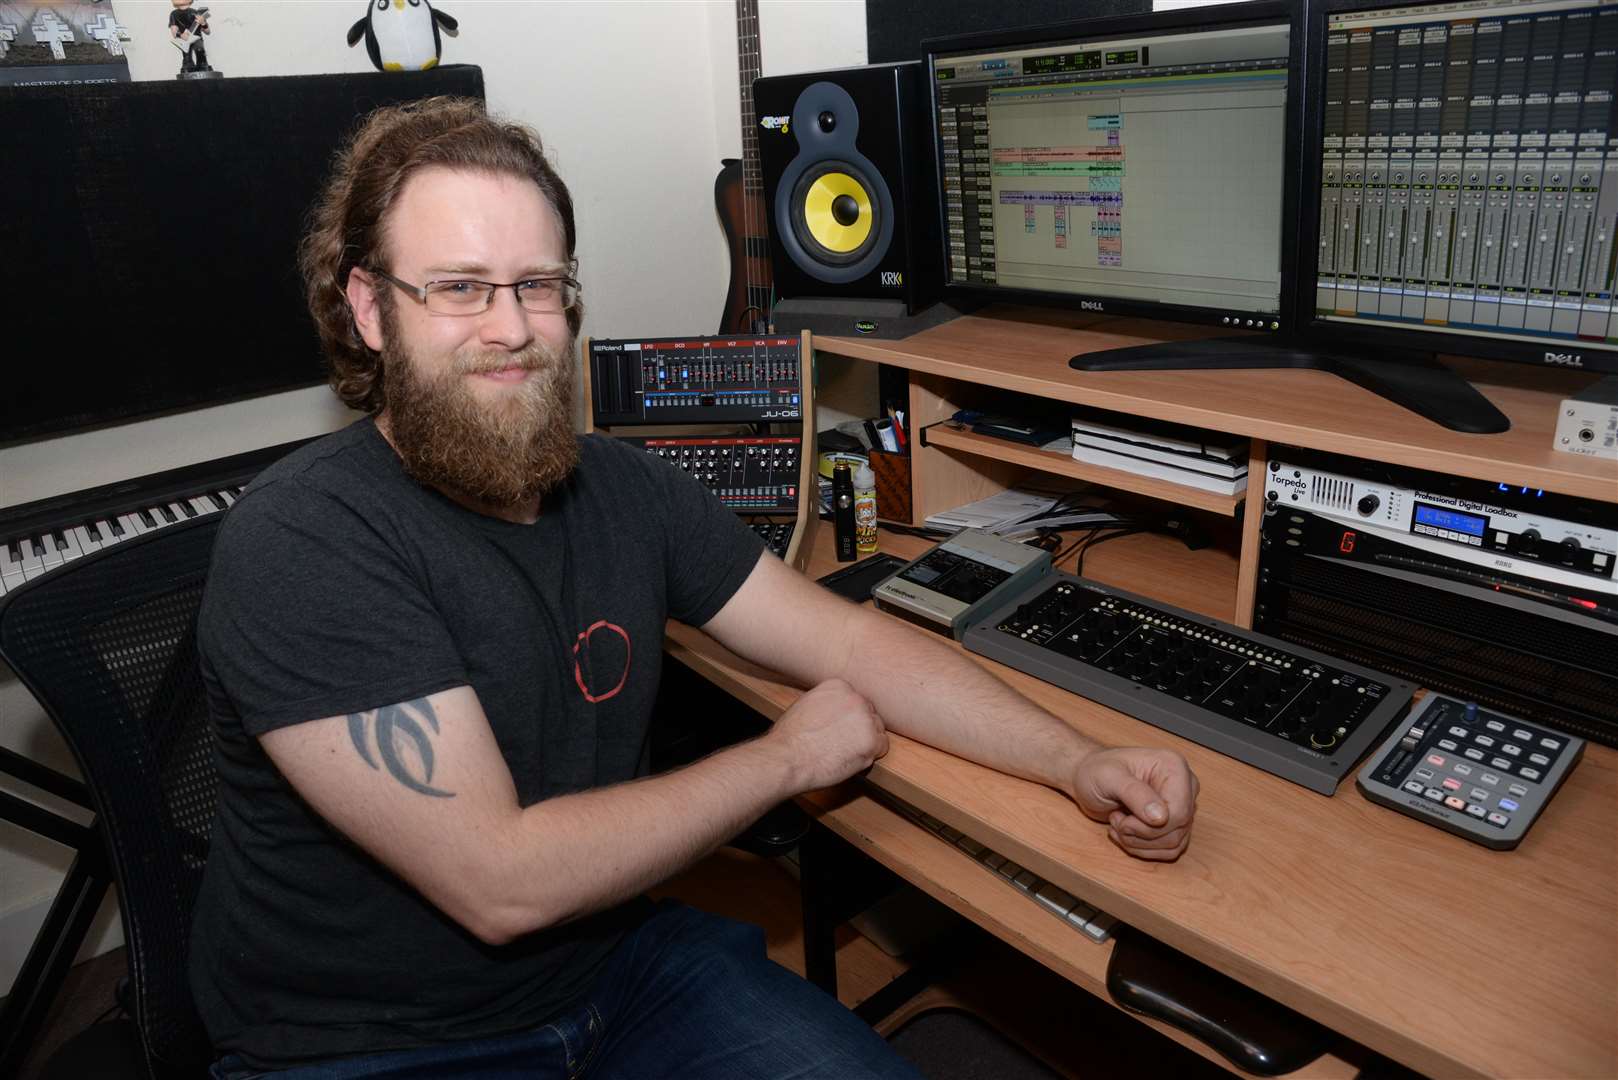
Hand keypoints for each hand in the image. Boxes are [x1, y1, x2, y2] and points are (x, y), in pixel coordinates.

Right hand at [767, 678, 888, 792]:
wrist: (787, 757)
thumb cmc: (789, 738)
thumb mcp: (806, 705)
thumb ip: (828, 704)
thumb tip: (837, 712)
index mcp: (838, 686)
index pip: (855, 700)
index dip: (849, 718)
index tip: (839, 728)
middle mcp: (855, 698)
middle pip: (869, 713)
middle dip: (859, 728)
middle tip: (842, 743)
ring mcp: (865, 719)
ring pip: (877, 729)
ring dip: (866, 741)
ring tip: (843, 752)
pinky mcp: (871, 741)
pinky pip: (882, 746)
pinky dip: (870, 755)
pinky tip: (851, 758)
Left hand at [1069, 747, 1197, 860]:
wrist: (1089, 777)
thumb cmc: (1096, 771)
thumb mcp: (1108, 777)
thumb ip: (1135, 793)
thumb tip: (1161, 817)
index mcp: (1173, 767)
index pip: (1179, 812)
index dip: (1150, 827)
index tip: (1122, 820)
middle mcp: (1184, 785)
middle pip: (1177, 830)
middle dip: (1140, 834)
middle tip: (1115, 819)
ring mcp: (1182, 805)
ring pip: (1173, 843)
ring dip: (1138, 842)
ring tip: (1117, 823)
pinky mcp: (1174, 823)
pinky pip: (1168, 849)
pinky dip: (1142, 848)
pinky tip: (1124, 832)